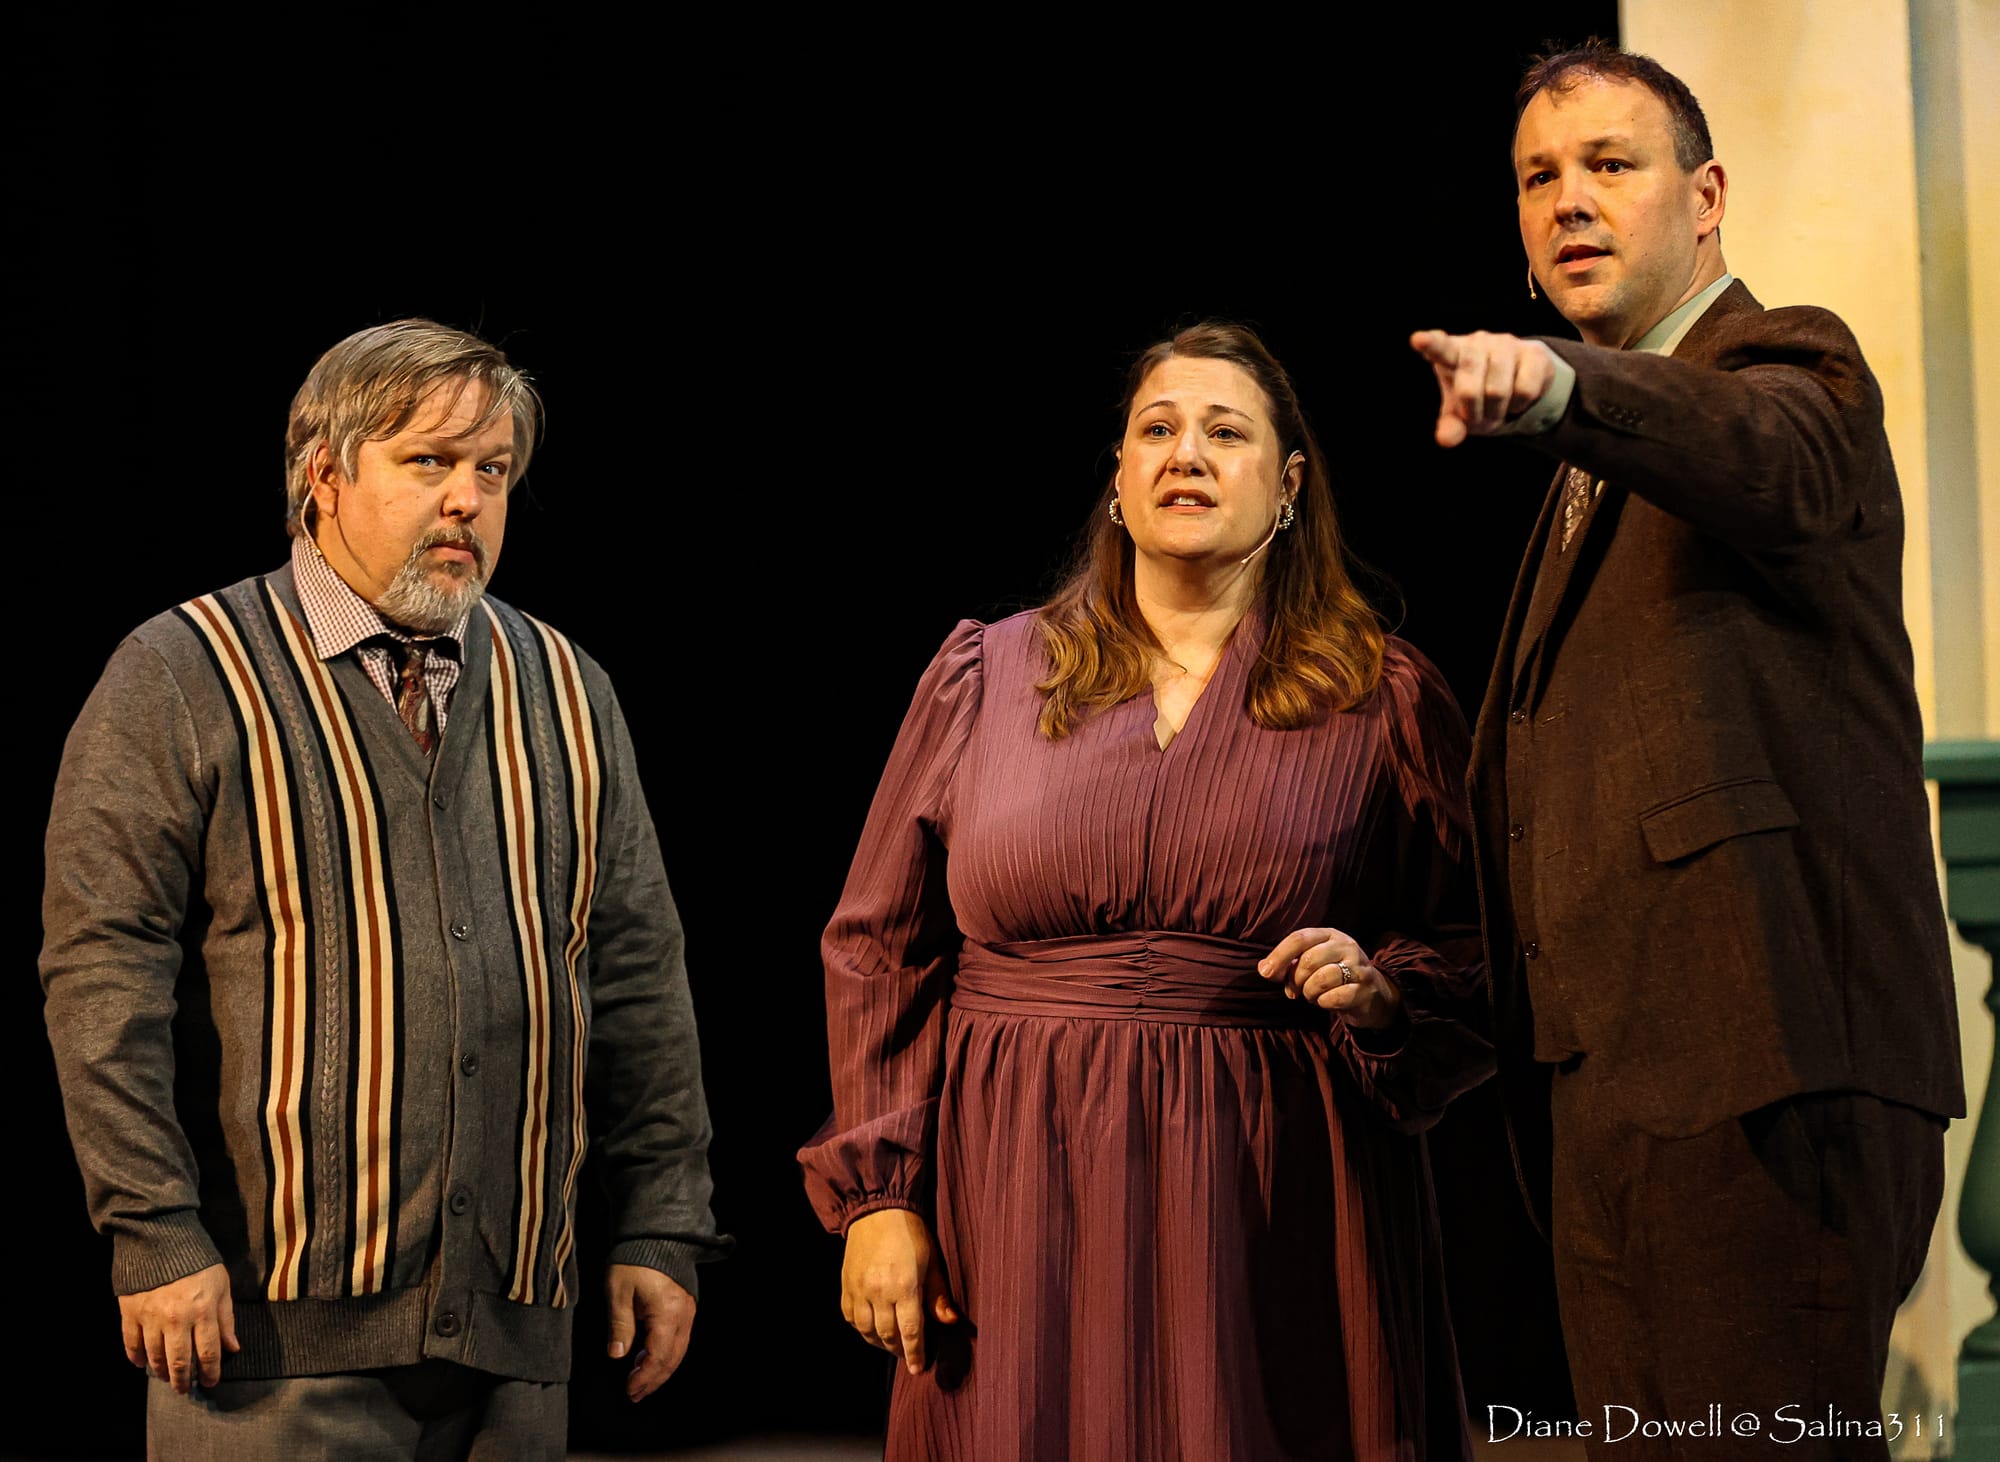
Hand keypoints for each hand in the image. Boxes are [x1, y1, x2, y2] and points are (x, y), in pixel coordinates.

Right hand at [119, 1262, 238, 1393]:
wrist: (161, 1238)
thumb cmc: (198, 1261)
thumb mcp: (221, 1285)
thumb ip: (226, 1318)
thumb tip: (232, 1347)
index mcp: (203, 1311)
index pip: (209, 1353)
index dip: (211, 1372)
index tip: (211, 1382)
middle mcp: (176, 1319)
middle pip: (179, 1362)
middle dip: (183, 1380)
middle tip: (185, 1389)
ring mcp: (150, 1317)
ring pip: (154, 1357)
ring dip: (160, 1372)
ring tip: (166, 1377)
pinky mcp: (130, 1313)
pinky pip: (131, 1344)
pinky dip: (135, 1357)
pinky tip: (141, 1363)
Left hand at [606, 1264, 695, 1402]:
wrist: (655, 1233)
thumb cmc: (635, 1259)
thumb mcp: (619, 1291)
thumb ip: (619, 1325)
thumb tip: (617, 1354)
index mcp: (667, 1312)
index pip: (659, 1356)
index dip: (645, 1377)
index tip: (630, 1389)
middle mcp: (683, 1314)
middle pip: (672, 1358)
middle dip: (654, 1379)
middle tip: (634, 1394)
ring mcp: (687, 1310)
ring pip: (679, 1350)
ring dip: (661, 1369)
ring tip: (641, 1381)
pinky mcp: (686, 1306)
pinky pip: (680, 1338)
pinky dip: (666, 1353)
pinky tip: (649, 1356)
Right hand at [841, 1208, 958, 1375]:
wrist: (877, 1209)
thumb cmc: (910, 1233)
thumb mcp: (932, 1261)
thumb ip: (938, 1295)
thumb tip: (951, 1322)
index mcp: (905, 1285)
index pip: (911, 1331)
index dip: (916, 1354)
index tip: (919, 1370)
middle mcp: (879, 1291)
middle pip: (888, 1335)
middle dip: (899, 1351)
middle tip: (909, 1357)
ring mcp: (859, 1289)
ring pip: (867, 1331)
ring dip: (880, 1343)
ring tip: (892, 1345)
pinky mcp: (846, 1285)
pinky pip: (851, 1318)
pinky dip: (861, 1329)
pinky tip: (872, 1330)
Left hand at [1258, 927, 1401, 1029]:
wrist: (1372, 995)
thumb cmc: (1334, 977)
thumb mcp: (1312, 964)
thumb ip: (1288, 965)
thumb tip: (1264, 969)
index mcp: (1329, 935)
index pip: (1299, 938)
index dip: (1280, 955)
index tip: (1266, 972)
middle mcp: (1346, 946)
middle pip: (1309, 960)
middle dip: (1295, 979)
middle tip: (1294, 991)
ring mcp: (1358, 967)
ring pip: (1321, 979)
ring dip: (1309, 992)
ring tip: (1312, 995)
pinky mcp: (1365, 989)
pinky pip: (1334, 997)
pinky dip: (1323, 1002)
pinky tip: (1325, 1002)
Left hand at [1409, 329, 1556, 446]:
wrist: (1518, 382)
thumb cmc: (1478, 395)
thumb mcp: (1459, 413)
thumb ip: (1450, 425)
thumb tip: (1446, 439)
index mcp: (1451, 353)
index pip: (1439, 348)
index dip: (1430, 344)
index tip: (1418, 340)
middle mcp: (1477, 342)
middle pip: (1468, 388)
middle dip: (1473, 414)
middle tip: (1478, 418)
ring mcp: (1506, 344)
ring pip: (1497, 391)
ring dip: (1497, 412)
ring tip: (1498, 408)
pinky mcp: (1534, 352)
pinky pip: (1524, 390)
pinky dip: (1519, 406)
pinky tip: (1517, 399)